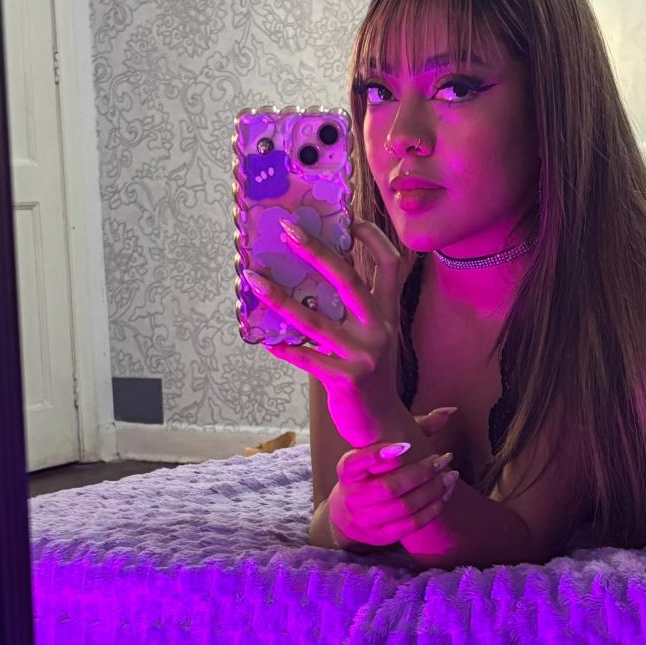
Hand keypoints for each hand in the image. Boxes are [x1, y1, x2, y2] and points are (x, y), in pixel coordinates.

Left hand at [246, 216, 404, 446]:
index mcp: (388, 315)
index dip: (373, 238)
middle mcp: (380, 330)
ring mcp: (363, 356)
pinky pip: (308, 358)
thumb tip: (309, 282)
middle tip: (288, 230)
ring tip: (255, 280)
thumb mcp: (370, 340)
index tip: (350, 218)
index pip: (390, 265)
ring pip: (316, 320)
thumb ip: (351, 314)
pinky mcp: (345, 380)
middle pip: (350, 280)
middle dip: (318, 251)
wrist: (383, 426)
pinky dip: (285, 348)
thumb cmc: (369, 377)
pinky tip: (267, 341)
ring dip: (281, 299)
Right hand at [328, 439, 460, 548]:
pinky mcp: (381, 536)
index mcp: (346, 472)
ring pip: (405, 506)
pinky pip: (411, 524)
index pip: (355, 463)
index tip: (406, 447)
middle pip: (390, 486)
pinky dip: (432, 509)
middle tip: (443, 460)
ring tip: (451, 476)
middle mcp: (352, 497)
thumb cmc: (367, 475)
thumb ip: (406, 430)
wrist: (346, 516)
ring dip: (433, 490)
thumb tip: (449, 412)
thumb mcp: (373, 453)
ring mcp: (366, 520)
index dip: (378, 455)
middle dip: (422, 472)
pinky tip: (445, 495)